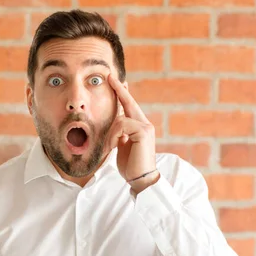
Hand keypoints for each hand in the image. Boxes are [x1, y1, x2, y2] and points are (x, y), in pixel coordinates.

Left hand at [104, 74, 159, 193]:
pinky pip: (121, 125)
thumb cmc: (130, 165)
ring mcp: (146, 126)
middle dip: (119, 89)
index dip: (122, 93)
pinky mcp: (143, 131)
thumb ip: (120, 133)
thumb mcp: (122, 145)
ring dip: (110, 134)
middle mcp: (145, 123)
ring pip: (119, 119)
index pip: (129, 106)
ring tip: (109, 147)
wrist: (140, 179)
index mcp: (139, 126)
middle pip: (129, 102)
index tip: (115, 81)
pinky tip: (115, 147)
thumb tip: (113, 123)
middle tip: (109, 76)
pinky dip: (114, 136)